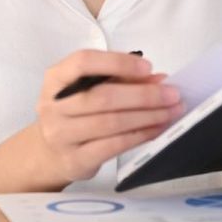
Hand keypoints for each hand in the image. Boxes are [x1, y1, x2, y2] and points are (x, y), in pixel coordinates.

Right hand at [36, 50, 182, 183]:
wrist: (49, 152)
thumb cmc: (75, 112)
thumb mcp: (90, 88)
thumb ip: (122, 79)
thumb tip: (159, 80)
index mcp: (56, 78)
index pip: (84, 62)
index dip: (118, 62)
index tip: (148, 67)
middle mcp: (53, 106)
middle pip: (103, 97)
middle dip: (143, 95)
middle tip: (172, 94)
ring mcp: (61, 135)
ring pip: (110, 123)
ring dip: (146, 116)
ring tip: (170, 112)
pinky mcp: (75, 159)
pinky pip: (112, 146)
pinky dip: (139, 136)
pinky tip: (156, 129)